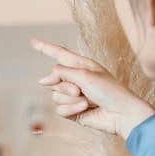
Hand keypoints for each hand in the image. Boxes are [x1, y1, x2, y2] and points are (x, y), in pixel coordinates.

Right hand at [31, 38, 154, 138]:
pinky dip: (72, 109)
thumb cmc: (109, 90)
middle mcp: (75, 79)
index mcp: (81, 65)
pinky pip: (60, 109)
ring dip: (71, 99)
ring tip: (88, 101)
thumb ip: (61, 73)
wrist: (121, 114)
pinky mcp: (72, 111)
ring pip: (55, 96)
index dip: (45, 48)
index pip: (59, 54)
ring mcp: (73, 96)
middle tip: (80, 90)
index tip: (33, 41)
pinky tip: (85, 110)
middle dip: (65, 86)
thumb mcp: (84, 75)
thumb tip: (42, 80)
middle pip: (53, 79)